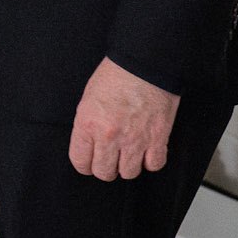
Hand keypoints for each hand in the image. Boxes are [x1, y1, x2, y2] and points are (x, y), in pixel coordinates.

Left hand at [68, 57, 179, 180]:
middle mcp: (110, 136)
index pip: (80, 162)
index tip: (89, 162)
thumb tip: (89, 145)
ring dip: (128, 166)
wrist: (144, 64)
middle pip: (104, 172)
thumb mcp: (88, 98)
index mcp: (88, 123)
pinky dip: (151, 161)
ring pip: (129, 173)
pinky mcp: (157, 138)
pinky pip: (154, 165)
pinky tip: (147, 151)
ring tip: (129, 154)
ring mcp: (135, 139)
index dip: (84, 164)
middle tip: (109, 158)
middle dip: (105, 168)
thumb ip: (87, 125)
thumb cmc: (116, 75)